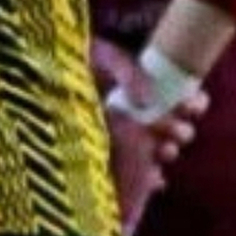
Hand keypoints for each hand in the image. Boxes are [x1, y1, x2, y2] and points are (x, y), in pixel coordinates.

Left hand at [89, 38, 203, 235]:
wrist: (41, 84)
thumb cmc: (75, 67)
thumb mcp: (103, 57)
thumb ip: (129, 71)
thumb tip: (149, 99)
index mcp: (147, 89)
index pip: (182, 99)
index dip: (193, 104)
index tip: (193, 107)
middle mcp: (143, 115)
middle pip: (176, 128)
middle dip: (181, 131)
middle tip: (176, 130)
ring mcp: (130, 140)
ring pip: (162, 151)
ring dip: (168, 151)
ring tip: (163, 150)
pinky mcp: (117, 162)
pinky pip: (141, 177)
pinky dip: (151, 178)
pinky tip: (154, 177)